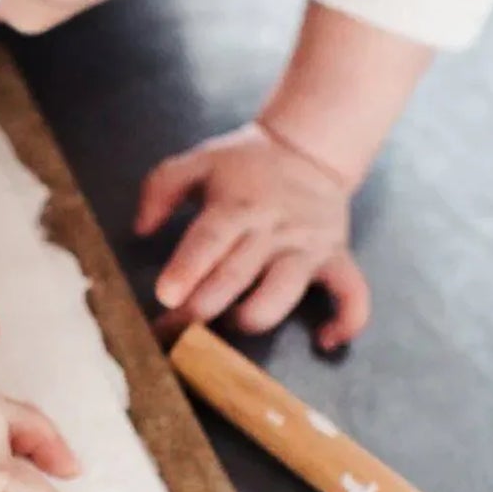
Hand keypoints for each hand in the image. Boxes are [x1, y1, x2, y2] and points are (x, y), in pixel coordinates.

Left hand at [137, 122, 369, 350]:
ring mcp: (308, 247)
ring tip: (228, 323)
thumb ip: (160, 188)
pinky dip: (347, 321)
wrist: (307, 150)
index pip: (210, 239)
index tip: (166, 298)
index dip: (187, 270)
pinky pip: (353, 294)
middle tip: (172, 335)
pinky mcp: (336, 259)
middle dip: (201, 311)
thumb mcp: (196, 161)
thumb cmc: (242, 165)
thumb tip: (140, 228)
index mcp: (237, 204)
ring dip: (253, 318)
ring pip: (284, 294)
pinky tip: (325, 341)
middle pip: (236, 276)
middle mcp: (274, 228)